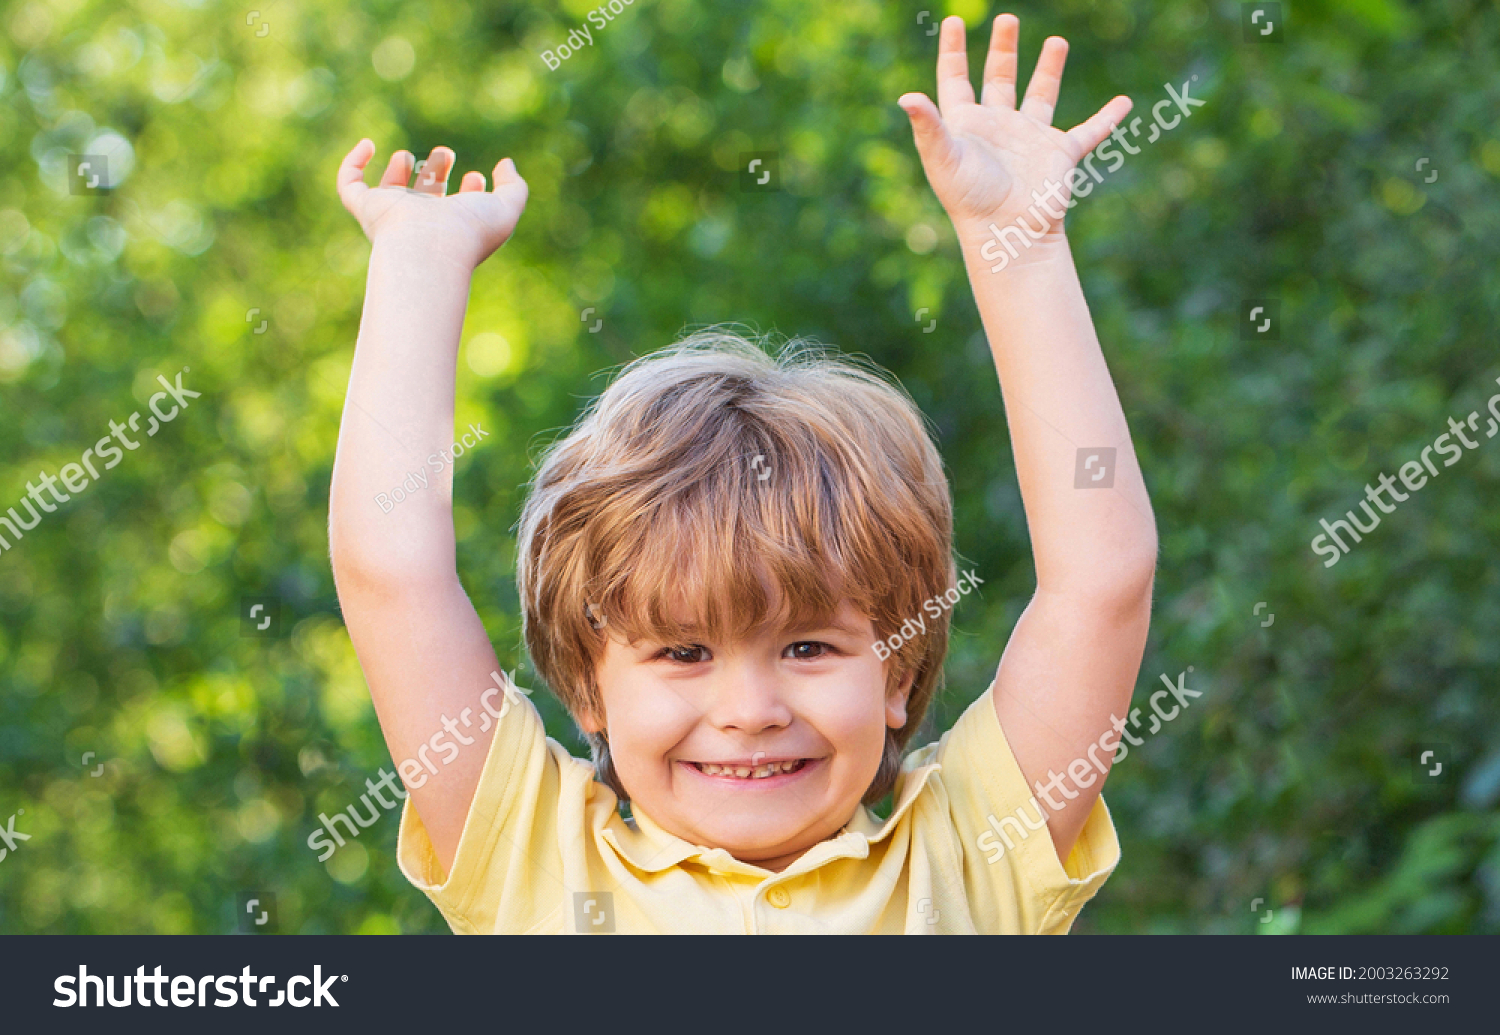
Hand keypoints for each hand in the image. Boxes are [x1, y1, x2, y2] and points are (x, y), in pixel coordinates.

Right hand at [336, 140, 528, 269]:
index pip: (461, 209)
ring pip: (390, 192)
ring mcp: (392, 215)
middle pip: (426, 197)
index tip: (478, 177)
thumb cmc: (470, 232)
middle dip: (437, 173)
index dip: (472, 189)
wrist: (431, 247)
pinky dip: (352, 163)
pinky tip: (368, 144)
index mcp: (455, 227)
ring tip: (407, 157)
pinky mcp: (366, 208)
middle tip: (446, 153)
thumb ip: (515, 186)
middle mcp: (423, 223)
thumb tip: (505, 164)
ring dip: (398, 171)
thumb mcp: (506, 207)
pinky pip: (349, 185)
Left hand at [899, 14, 1130, 242]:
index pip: (956, 79)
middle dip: (1003, 49)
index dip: (953, 51)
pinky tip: (1123, 103)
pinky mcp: (1059, 154)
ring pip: (1041, 95)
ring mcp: (1030, 139)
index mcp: (967, 125)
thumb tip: (906, 97)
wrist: (1008, 232)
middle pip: (999, 78)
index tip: (954, 22)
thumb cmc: (971, 199)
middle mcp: (998, 127)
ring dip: (1048, 69)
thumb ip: (928, 126)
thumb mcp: (944, 158)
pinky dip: (1107, 118)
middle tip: (1008, 20)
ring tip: (1057, 41)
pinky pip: (1089, 131)